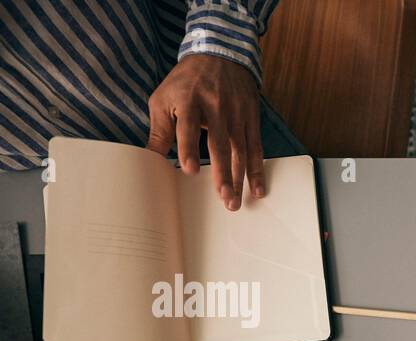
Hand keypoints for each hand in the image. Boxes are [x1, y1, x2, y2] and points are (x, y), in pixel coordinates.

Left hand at [147, 54, 264, 210]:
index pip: (189, 127)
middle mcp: (216, 108)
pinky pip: (255, 148)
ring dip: (239, 179)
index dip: (188, 148)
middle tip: (224, 198)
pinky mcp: (251, 120)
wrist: (220, 55)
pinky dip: (257, 170)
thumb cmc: (186, 82)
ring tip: (234, 201)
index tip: (189, 170)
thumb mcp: (164, 98)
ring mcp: (237, 115)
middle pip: (220, 145)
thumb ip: (159, 130)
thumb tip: (149, 158)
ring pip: (240, 151)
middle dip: (222, 173)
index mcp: (189, 101)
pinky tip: (257, 189)